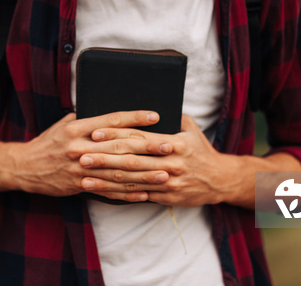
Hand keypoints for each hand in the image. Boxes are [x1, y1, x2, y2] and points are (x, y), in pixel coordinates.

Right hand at [11, 111, 173, 201]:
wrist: (24, 167)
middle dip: (147, 146)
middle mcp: (79, 148)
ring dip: (143, 174)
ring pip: (117, 172)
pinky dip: (127, 193)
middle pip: (119, 147)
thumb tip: (113, 116)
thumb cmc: (48, 142)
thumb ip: (88, 120)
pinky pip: (108, 191)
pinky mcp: (79, 186)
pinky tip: (145, 193)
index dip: (135, 118)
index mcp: (77, 128)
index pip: (111, 120)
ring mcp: (80, 169)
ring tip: (164, 173)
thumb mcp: (65, 124)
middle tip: (169, 145)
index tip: (155, 116)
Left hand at [79, 115, 243, 205]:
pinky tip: (101, 191)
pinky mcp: (165, 197)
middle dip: (104, 158)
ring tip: (84, 176)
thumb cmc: (201, 149)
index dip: (116, 135)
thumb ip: (170, 116)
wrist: (220, 180)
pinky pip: (137, 195)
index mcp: (174, 143)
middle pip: (131, 160)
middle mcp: (170, 163)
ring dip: (105, 179)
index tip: (95, 133)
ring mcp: (167, 182)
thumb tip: (148, 104)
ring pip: (131, 180)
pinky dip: (118, 194)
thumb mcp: (190, 127)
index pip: (139, 137)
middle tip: (81, 155)